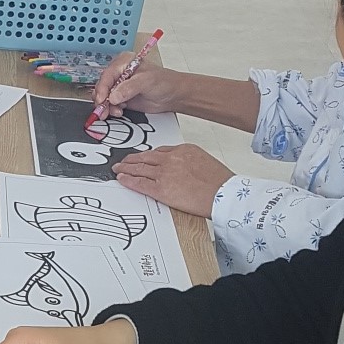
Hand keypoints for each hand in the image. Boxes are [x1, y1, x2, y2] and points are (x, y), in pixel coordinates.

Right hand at [93, 49, 184, 115]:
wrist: (173, 95)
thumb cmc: (164, 82)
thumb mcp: (146, 81)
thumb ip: (129, 88)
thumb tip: (113, 96)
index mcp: (124, 62)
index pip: (107, 74)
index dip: (102, 88)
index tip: (102, 100)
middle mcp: (119, 73)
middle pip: (102, 86)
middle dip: (102, 99)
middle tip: (104, 110)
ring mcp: (119, 86)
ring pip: (104, 97)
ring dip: (106, 106)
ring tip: (116, 111)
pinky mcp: (121, 98)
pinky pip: (109, 104)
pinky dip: (111, 110)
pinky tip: (118, 111)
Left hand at [112, 144, 230, 217]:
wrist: (225, 194)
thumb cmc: (219, 182)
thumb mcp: (204, 161)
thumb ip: (188, 161)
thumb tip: (178, 167)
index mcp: (183, 150)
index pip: (159, 151)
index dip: (147, 156)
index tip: (141, 158)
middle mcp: (171, 159)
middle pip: (145, 157)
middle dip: (131, 159)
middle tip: (122, 161)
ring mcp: (165, 174)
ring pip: (140, 168)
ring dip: (126, 168)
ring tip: (118, 169)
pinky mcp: (161, 189)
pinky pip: (140, 183)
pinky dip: (129, 180)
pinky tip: (122, 179)